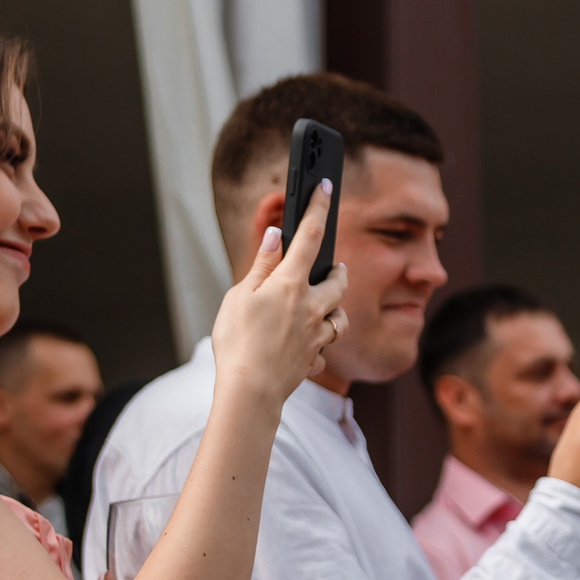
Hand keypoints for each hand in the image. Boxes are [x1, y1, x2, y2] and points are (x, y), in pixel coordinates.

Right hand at [211, 182, 351, 399]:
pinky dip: (320, 345)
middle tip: (333, 267)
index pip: (309, 236)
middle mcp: (311, 307)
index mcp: (290, 284)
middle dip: (338, 271)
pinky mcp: (315, 358)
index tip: (325, 187)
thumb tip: (276, 237)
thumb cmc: (237, 343)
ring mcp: (317, 334)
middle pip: (339, 281)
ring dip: (336, 310)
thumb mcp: (239, 297)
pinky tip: (306, 347)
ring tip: (324, 307)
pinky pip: (326, 348)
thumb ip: (261, 266)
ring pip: (341, 317)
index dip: (317, 207)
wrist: (250, 392)